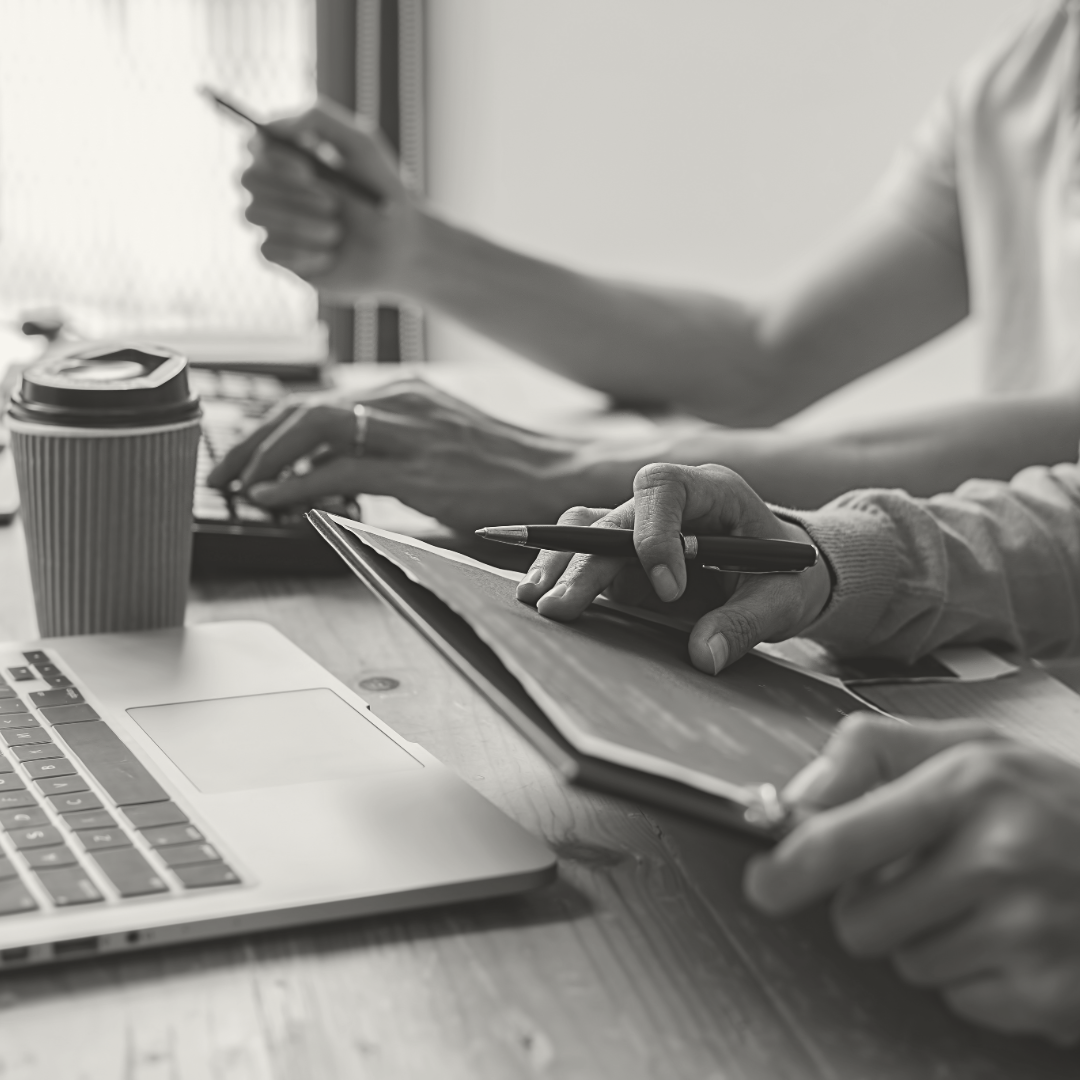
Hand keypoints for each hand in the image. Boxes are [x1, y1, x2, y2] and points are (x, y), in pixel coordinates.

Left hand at [205, 379, 589, 532]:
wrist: (552, 476)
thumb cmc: (498, 467)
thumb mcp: (436, 443)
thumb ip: (382, 452)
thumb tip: (326, 477)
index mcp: (403, 393)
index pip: (317, 400)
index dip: (270, 426)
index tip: (243, 453)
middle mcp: (400, 401)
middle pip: (304, 408)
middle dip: (253, 441)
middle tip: (223, 472)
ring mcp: (410, 432)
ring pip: (313, 429)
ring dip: (264, 458)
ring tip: (237, 485)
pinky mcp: (419, 469)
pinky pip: (340, 470)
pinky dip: (296, 484)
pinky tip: (272, 499)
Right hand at [239, 98, 424, 301]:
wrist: (404, 250)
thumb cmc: (386, 193)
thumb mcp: (362, 144)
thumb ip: (319, 118)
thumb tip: (271, 124)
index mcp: (290, 156)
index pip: (254, 145)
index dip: (273, 155)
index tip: (307, 167)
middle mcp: (276, 187)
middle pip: (245, 179)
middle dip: (290, 192)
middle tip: (332, 204)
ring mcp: (274, 222)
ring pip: (253, 213)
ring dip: (299, 222)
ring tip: (338, 230)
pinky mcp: (281, 257)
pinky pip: (266, 250)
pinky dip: (302, 250)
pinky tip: (331, 254)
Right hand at [516, 462, 831, 673]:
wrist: (781, 575)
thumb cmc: (787, 576)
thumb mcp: (783, 600)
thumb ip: (747, 623)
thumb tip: (704, 656)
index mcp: (712, 491)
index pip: (664, 487)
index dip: (655, 532)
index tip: (669, 590)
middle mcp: (667, 503)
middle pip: (612, 517)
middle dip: (585, 564)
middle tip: (562, 610)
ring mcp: (639, 528)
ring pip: (584, 528)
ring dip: (558, 563)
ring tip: (536, 602)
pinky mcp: (622, 557)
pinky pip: (581, 555)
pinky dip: (559, 575)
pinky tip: (539, 599)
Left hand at [745, 713, 1079, 1043]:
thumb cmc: (1050, 799)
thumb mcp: (969, 746)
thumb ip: (871, 752)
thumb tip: (795, 800)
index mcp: (968, 785)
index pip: (843, 837)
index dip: (789, 867)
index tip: (762, 883)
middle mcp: (999, 858)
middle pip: (860, 920)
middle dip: (874, 903)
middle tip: (927, 875)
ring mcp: (1029, 933)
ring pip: (906, 963)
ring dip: (927, 938)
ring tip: (985, 899)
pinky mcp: (1049, 996)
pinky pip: (957, 999)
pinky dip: (972, 975)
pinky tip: (1015, 937)